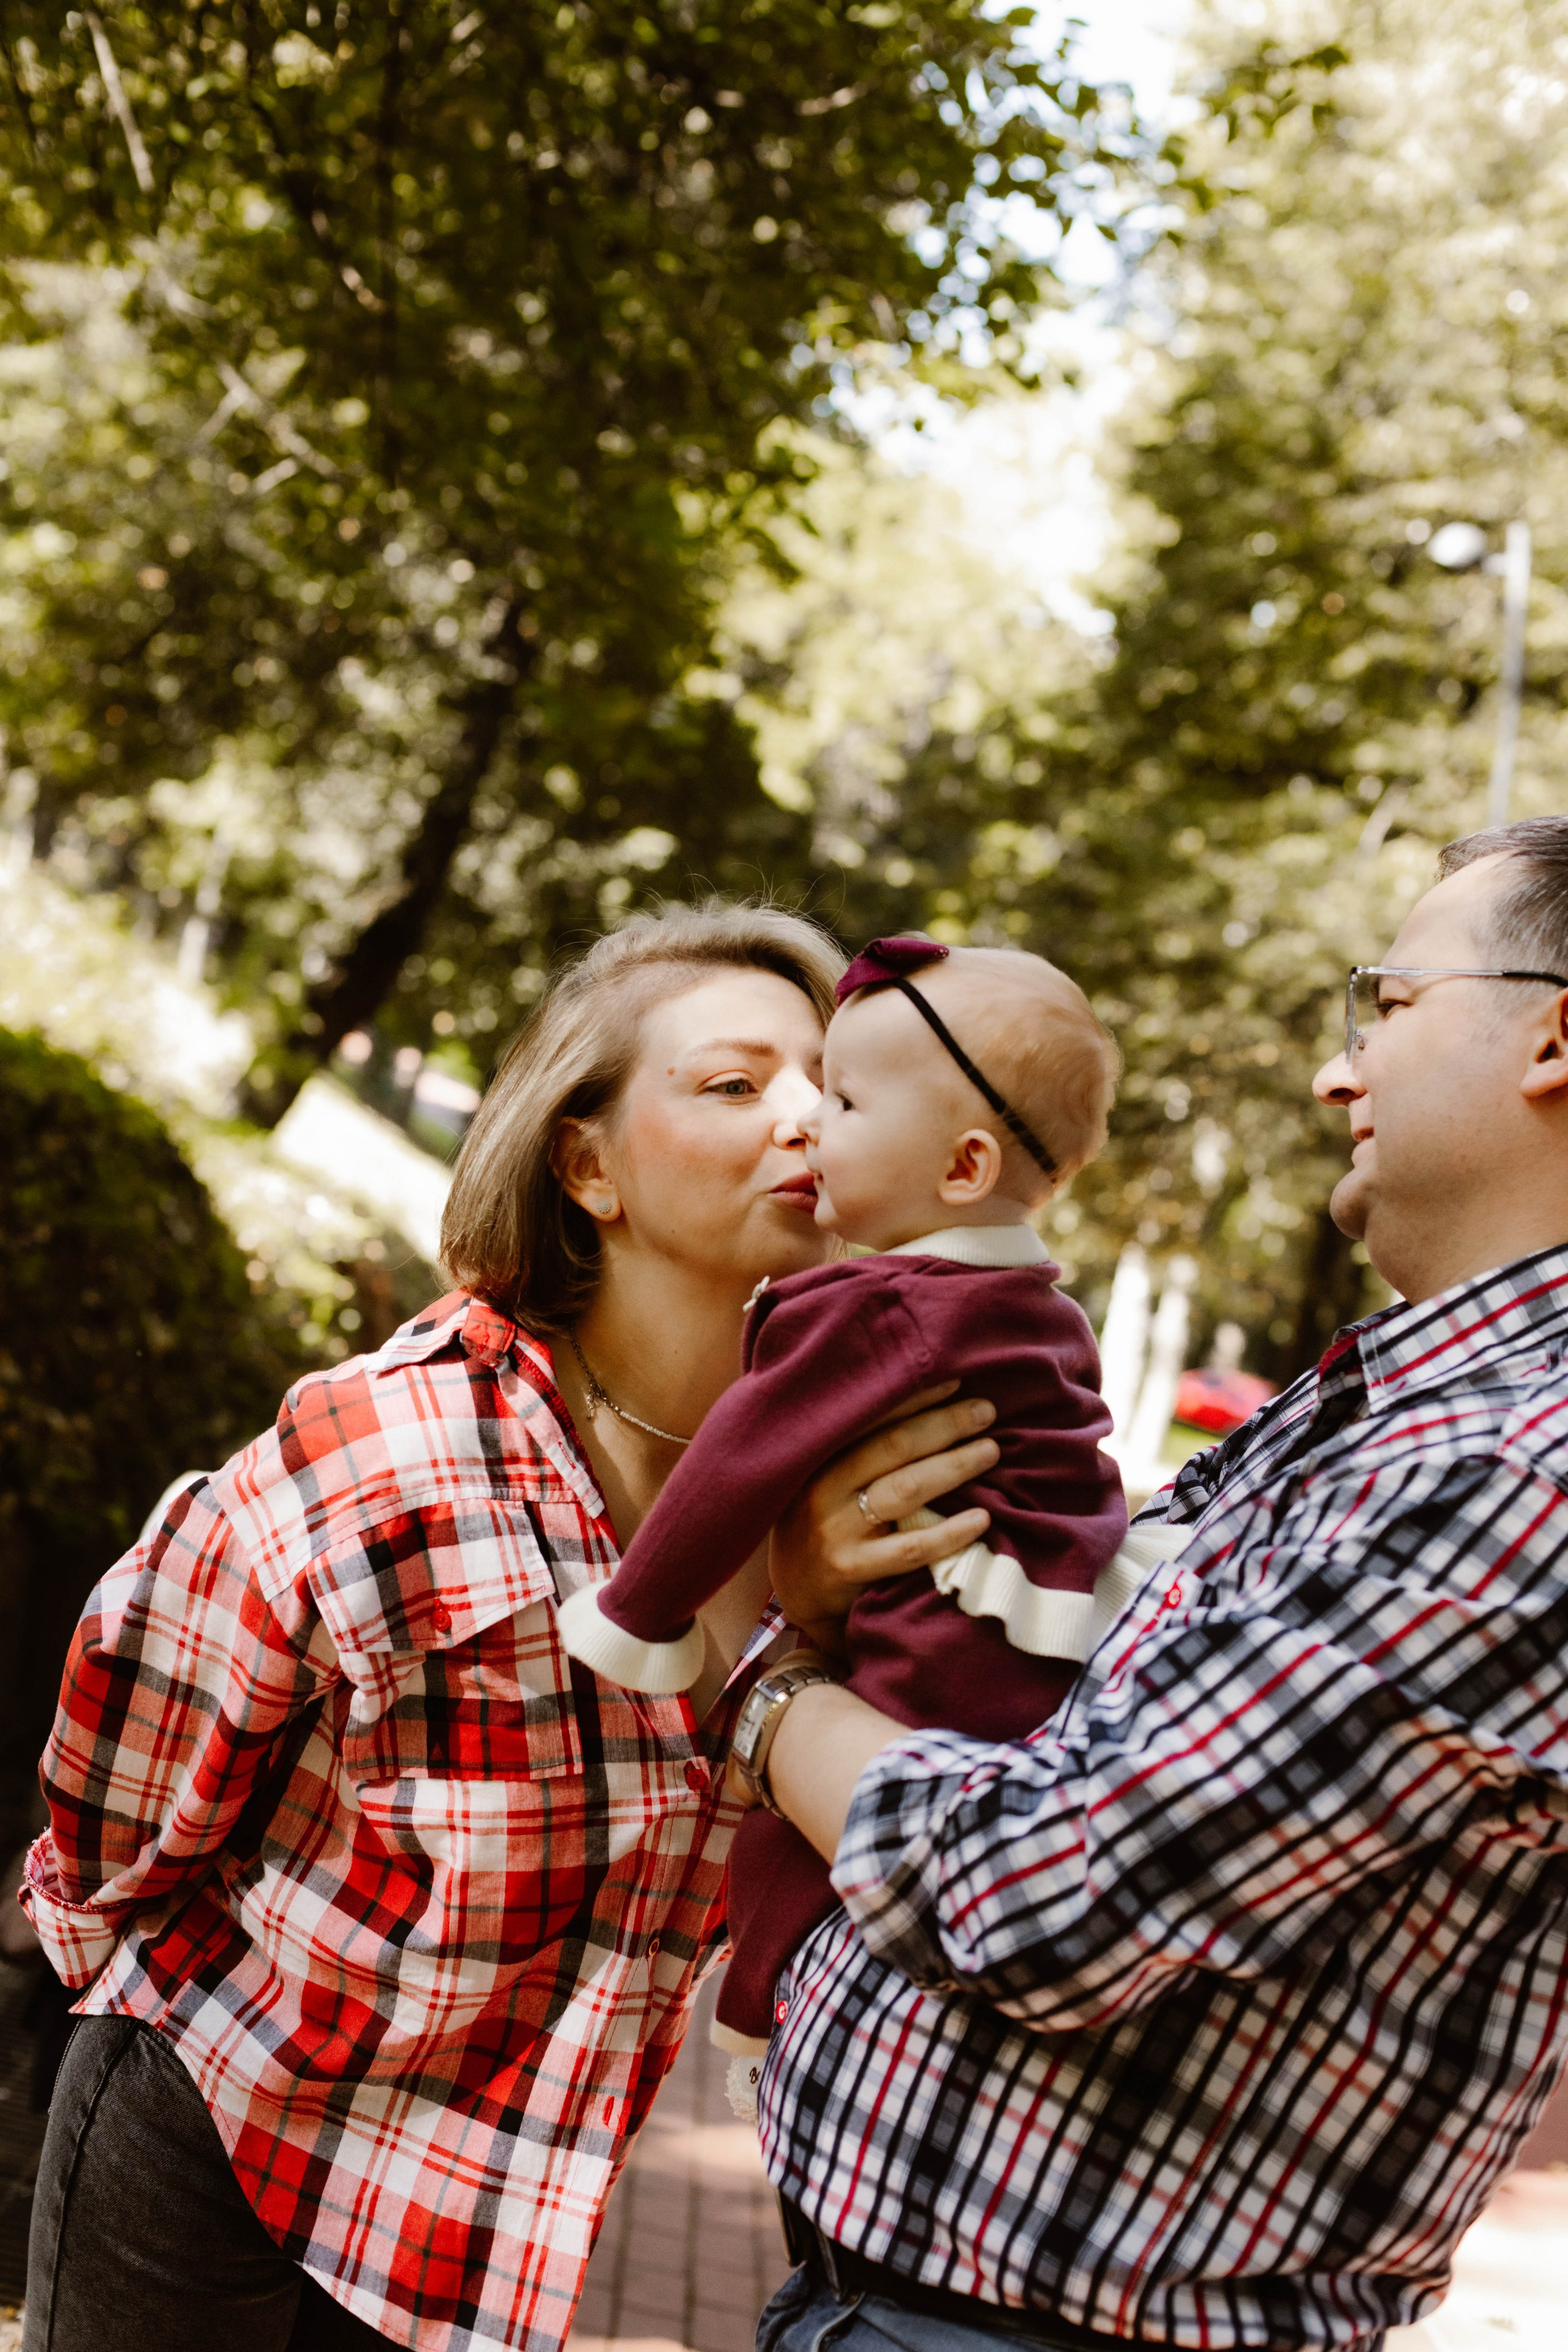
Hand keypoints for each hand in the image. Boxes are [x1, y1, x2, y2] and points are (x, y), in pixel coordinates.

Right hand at [768, 1382, 997, 1657]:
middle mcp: (824, 1487)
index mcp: (821, 1456)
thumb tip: (929, 1408)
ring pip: (905, 1490)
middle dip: (945, 1424)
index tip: (956, 1381)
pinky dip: (949, 1533)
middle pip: (894, 1446)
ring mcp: (837, 1530)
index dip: (916, 1397)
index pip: (872, 1417)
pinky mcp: (851, 1568)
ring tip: (991, 1451)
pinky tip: (981, 1519)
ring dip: (954, 1466)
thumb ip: (862, 1449)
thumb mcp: (828, 1477)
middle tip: (986, 1411)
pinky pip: (909, 1549)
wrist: (795, 1588)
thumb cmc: (825, 1520)